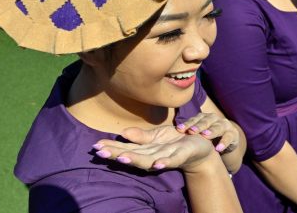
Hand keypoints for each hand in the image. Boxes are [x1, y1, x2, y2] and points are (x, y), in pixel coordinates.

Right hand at [94, 125, 213, 171]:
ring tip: (121, 158)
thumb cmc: (176, 142)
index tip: (96, 145)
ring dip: (135, 159)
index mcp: (147, 150)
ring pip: (149, 159)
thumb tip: (123, 133)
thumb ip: (141, 137)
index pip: (126, 148)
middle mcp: (154, 156)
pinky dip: (164, 162)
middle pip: (133, 155)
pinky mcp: (181, 155)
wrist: (200, 147)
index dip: (112, 147)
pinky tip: (156, 163)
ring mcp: (167, 157)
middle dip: (117, 154)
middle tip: (100, 152)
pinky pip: (172, 160)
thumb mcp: (157, 136)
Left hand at [176, 112, 239, 153]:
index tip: (179, 129)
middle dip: (199, 125)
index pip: (194, 119)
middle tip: (191, 131)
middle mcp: (213, 119)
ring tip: (206, 136)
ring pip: (218, 126)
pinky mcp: (232, 134)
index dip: (187, 123)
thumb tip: (169, 134)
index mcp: (203, 118)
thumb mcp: (199, 133)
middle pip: (206, 121)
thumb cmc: (208, 137)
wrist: (226, 142)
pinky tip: (218, 148)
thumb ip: (188, 132)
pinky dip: (224, 142)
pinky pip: (228, 137)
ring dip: (212, 131)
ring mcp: (224, 125)